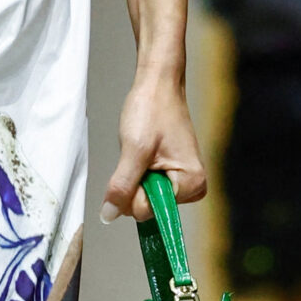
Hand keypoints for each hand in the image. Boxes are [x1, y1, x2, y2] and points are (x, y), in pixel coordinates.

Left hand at [101, 64, 205, 223]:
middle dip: (135, 183)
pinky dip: (138, 173)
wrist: (158, 85)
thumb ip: (122, 187)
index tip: (139, 163)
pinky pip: (146, 186)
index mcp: (192, 184)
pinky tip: (144, 154)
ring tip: (143, 151)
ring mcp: (181, 182)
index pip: (150, 211)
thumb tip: (109, 215)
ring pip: (144, 197)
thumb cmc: (152, 110)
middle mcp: (192, 187)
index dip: (134, 191)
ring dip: (135, 177)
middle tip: (141, 155)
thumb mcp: (133, 150)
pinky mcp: (171, 175)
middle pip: (147, 207)